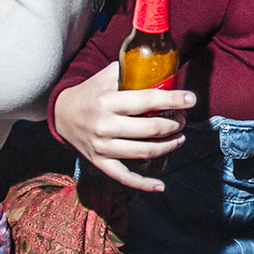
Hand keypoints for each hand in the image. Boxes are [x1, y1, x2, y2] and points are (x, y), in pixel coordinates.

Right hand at [54, 61, 191, 192]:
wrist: (62, 115)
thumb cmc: (90, 93)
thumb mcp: (106, 76)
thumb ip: (130, 71)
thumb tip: (160, 66)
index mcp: (108, 101)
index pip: (148, 100)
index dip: (174, 100)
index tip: (191, 99)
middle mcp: (106, 126)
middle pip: (151, 129)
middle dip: (174, 125)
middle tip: (182, 120)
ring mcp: (103, 147)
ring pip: (144, 152)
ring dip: (168, 146)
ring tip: (179, 138)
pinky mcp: (100, 162)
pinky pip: (124, 176)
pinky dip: (144, 184)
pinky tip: (161, 186)